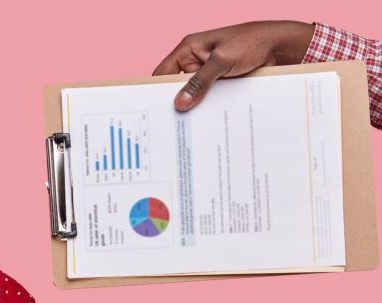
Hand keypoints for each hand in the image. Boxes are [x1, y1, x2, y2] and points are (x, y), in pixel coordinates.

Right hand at [153, 21, 314, 110]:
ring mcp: (208, 75)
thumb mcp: (222, 60)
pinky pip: (208, 100)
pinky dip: (206, 110)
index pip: (163, 73)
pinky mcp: (220, 85)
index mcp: (189, 50)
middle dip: (174, 104)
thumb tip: (180, 104)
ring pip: (192, 96)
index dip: (155, 91)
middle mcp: (195, 62)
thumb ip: (200, 82)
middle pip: (176, 88)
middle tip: (169, 125)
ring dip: (192, 109)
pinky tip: (204, 124)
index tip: (152, 111)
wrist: (281, 47)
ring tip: (186, 129)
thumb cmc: (252, 42)